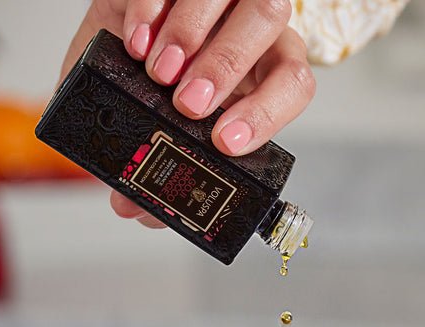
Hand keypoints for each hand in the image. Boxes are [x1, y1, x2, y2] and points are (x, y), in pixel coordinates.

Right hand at [61, 0, 314, 228]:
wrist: (132, 27)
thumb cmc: (164, 87)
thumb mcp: (165, 125)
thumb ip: (160, 165)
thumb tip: (131, 208)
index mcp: (267, 69)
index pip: (293, 83)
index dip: (266, 112)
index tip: (225, 141)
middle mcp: (255, 24)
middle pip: (267, 21)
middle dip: (225, 66)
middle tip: (186, 104)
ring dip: (192, 35)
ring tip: (157, 73)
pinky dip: (152, 8)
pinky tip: (135, 41)